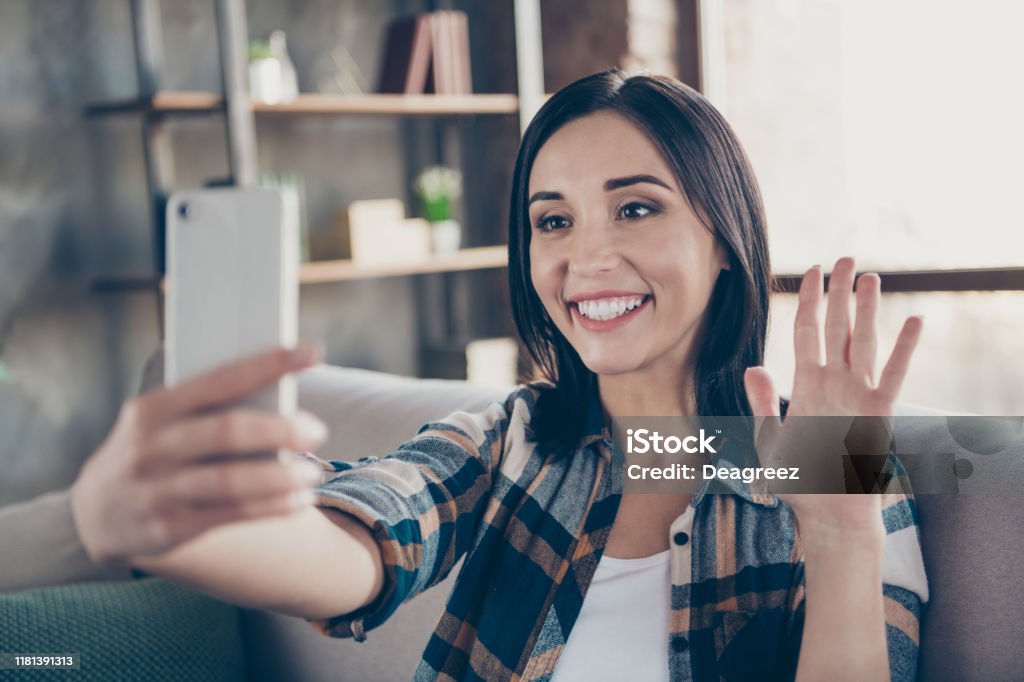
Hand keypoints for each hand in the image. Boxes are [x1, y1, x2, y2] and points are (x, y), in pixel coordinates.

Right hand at [70, 345, 328, 566]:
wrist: (95, 513)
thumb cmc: (151, 452)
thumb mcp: (161, 421)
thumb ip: (207, 409)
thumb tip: (280, 397)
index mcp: (152, 408)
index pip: (220, 379)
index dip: (268, 364)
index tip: (310, 352)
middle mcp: (151, 447)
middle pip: (227, 432)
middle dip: (280, 429)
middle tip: (318, 430)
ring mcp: (158, 489)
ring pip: (230, 481)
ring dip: (281, 476)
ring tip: (314, 473)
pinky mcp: (169, 527)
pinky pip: (231, 514)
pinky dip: (273, 506)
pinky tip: (299, 500)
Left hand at [742, 257, 922, 537]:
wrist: (826, 513)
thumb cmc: (798, 479)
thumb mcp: (769, 438)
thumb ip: (762, 401)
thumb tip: (753, 365)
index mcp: (806, 383)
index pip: (805, 330)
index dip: (807, 300)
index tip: (810, 270)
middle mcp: (833, 382)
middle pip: (836, 326)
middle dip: (838, 292)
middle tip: (844, 257)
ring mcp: (858, 394)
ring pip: (863, 341)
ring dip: (866, 308)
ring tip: (869, 276)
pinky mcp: (879, 412)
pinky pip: (892, 374)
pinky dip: (903, 348)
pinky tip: (913, 320)